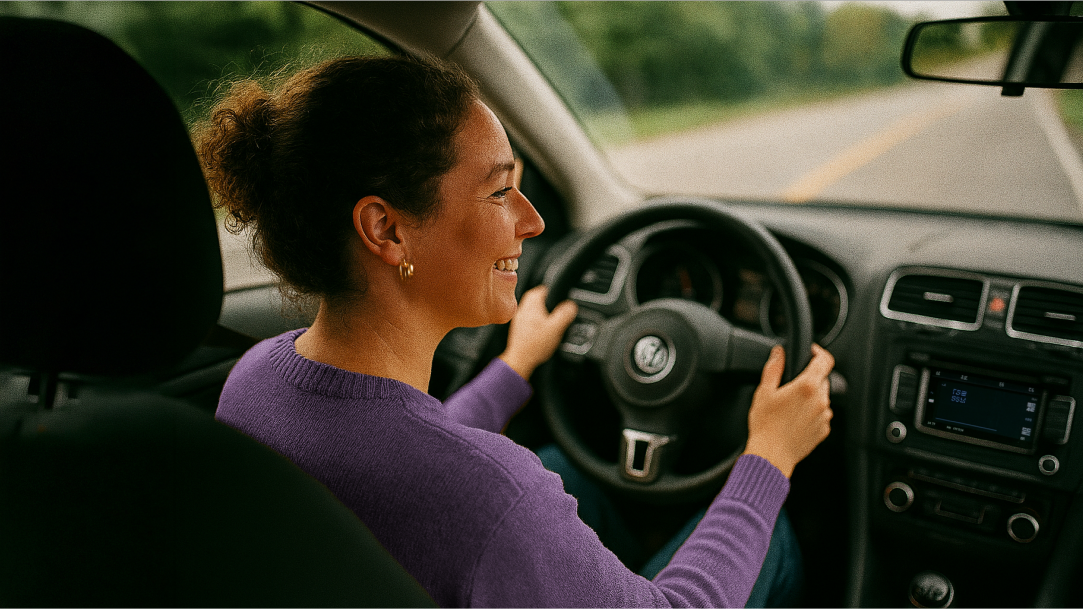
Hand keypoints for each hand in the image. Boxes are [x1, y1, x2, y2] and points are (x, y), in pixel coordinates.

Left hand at [499, 285, 577, 380]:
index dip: (554, 292)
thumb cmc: (535, 345)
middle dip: (549, 302)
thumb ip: (565, 314)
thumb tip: (572, 305)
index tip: (561, 298)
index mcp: (531, 304)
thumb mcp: (556, 328)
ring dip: (543, 312)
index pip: (544, 288)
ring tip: (552, 320)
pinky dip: (538, 322)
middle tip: (558, 308)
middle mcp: (523, 309)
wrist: (521, 360)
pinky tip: (544, 331)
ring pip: (533, 309)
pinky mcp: (519, 328)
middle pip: (538, 298)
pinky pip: (530, 319)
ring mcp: (519, 318)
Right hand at [743, 344, 833, 477]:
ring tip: (790, 406)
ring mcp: (824, 416)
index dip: (819, 352)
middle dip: (810, 377)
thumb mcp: (764, 392)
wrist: (771, 455)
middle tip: (790, 386)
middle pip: (822, 379)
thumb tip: (778, 353)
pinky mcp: (824, 430)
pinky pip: (821, 414)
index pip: (825, 361)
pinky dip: (812, 413)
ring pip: (822, 397)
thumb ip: (774, 368)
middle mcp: (821, 400)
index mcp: (807, 386)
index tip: (811, 352)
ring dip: (811, 396)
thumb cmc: (765, 426)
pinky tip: (794, 419)